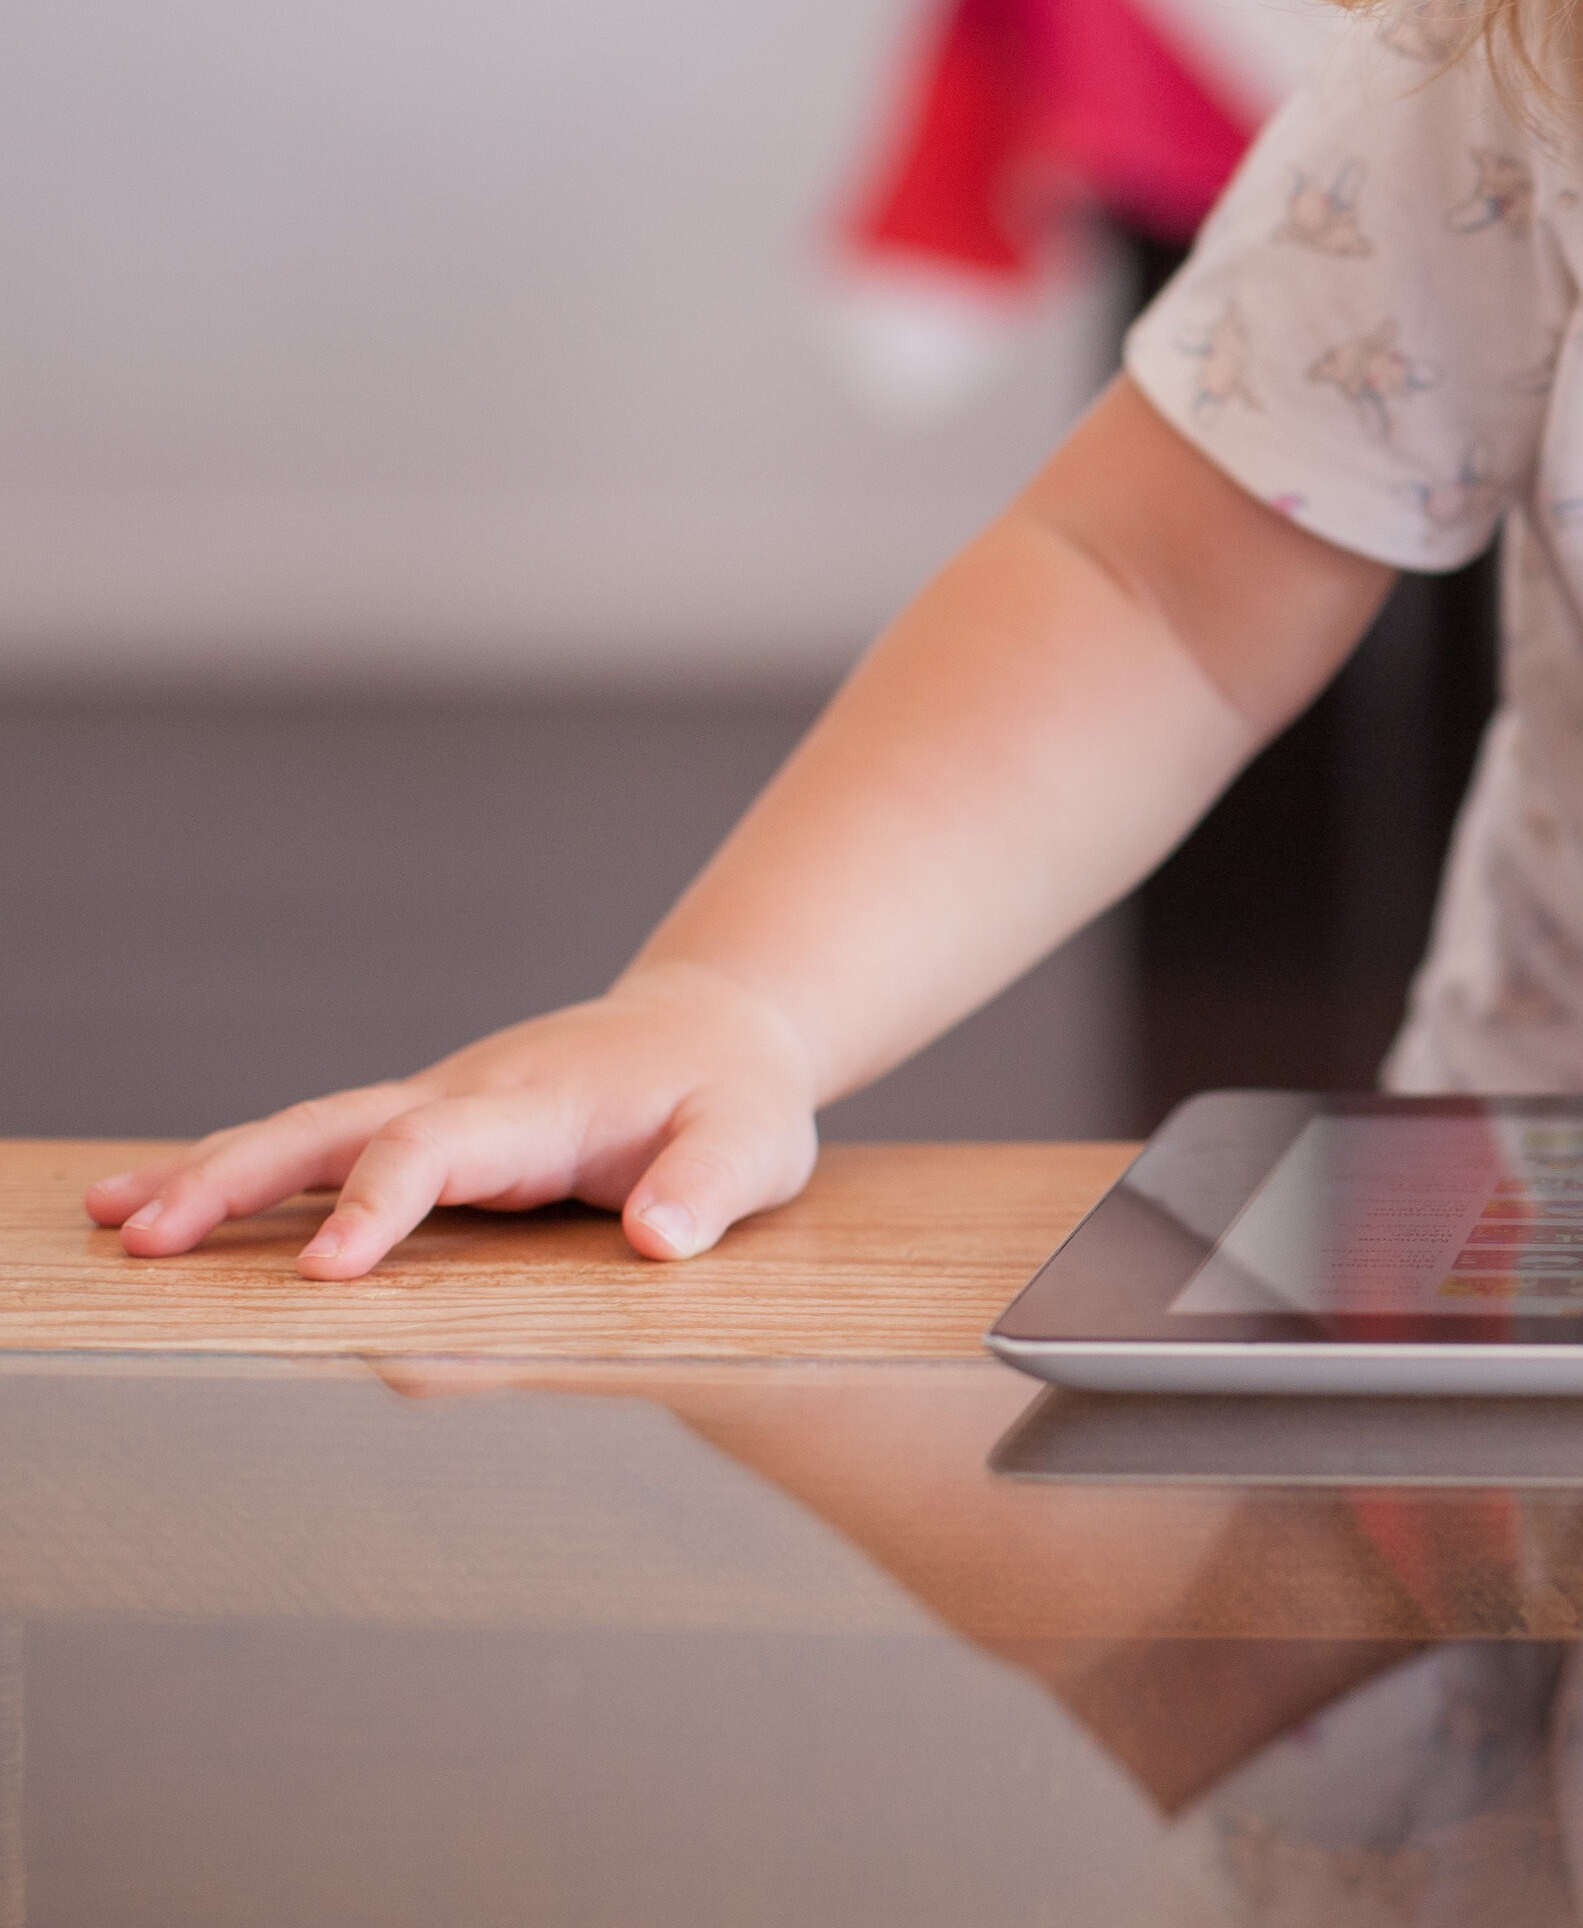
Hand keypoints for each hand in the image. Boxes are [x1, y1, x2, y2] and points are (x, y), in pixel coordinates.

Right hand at [81, 959, 822, 1278]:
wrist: (717, 1026)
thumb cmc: (737, 1097)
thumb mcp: (753, 1143)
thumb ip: (707, 1189)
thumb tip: (660, 1241)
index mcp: (538, 1107)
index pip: (437, 1148)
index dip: (378, 1205)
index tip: (324, 1273)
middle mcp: (466, 1097)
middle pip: (331, 1128)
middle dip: (236, 1181)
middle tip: (142, 1238)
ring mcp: (436, 1106)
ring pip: (306, 1131)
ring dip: (210, 1174)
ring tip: (110, 1223)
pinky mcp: (425, 1125)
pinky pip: (317, 1146)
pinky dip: (237, 1170)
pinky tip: (150, 1201)